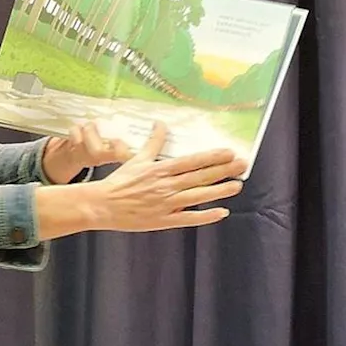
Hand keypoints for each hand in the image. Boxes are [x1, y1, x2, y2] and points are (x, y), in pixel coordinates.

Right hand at [33, 123, 245, 238]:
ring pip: (198, 196)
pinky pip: (189, 218)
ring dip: (219, 191)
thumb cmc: (119, 182)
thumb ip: (153, 143)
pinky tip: (221, 212)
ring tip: (237, 185)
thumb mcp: (136, 159)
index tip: (229, 152)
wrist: (103, 205)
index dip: (212, 157)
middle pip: (200, 177)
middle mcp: (166, 186)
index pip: (192, 161)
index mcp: (160, 170)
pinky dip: (206, 216)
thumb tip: (160, 124)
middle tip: (242, 165)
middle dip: (223, 170)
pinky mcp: (164, 220)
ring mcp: (166, 204)